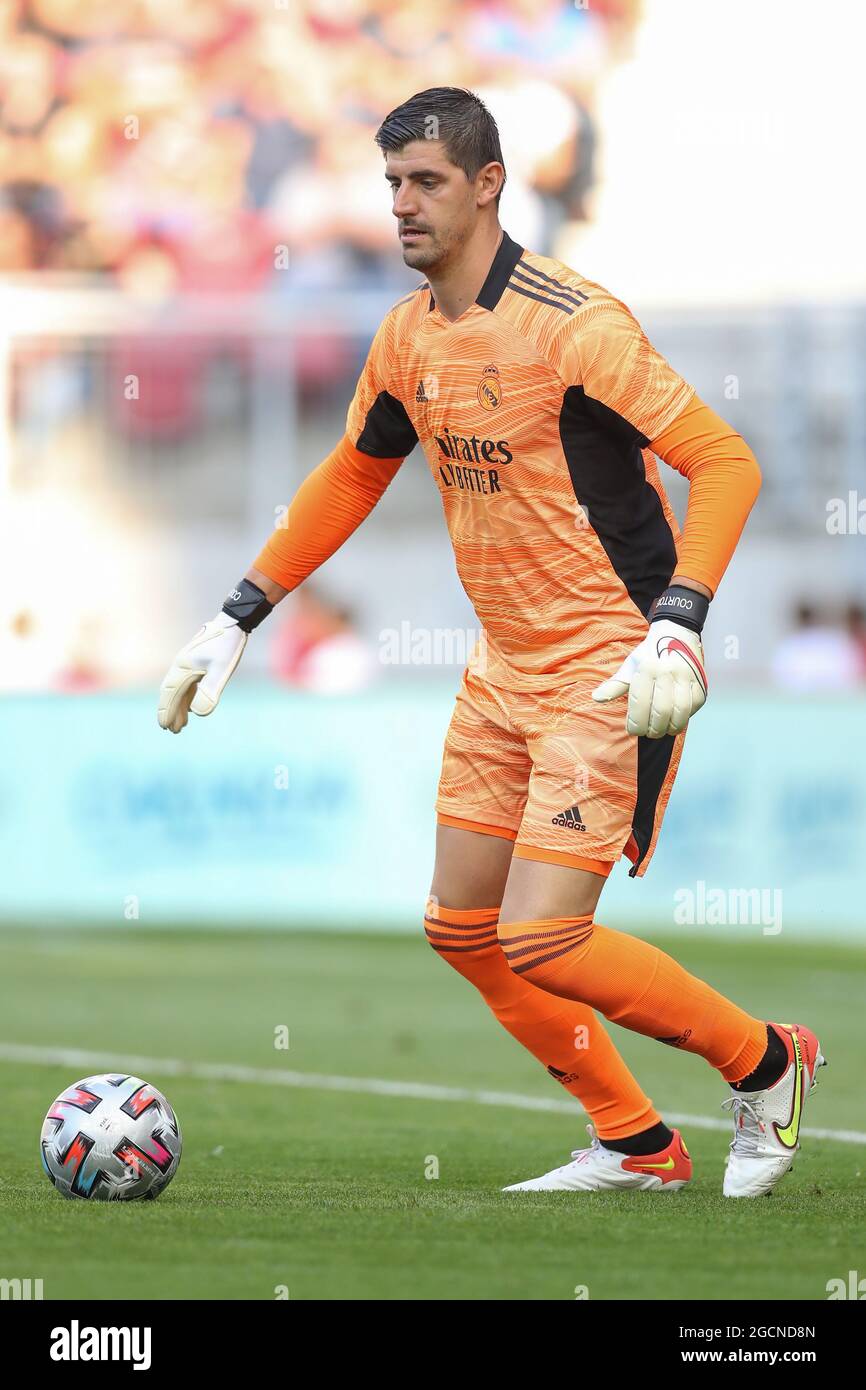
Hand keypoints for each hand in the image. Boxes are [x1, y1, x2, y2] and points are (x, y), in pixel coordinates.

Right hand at [157, 613, 246, 732]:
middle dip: (170, 712)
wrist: (233, 622)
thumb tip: (197, 713)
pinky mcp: (196, 664)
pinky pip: (187, 685)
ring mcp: (188, 665)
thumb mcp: (221, 669)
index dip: (166, 711)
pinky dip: (186, 698)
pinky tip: (190, 707)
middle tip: (171, 730)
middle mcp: (181, 666)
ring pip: (179, 690)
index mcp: (183, 668)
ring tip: (180, 725)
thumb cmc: (227, 644)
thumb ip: (209, 690)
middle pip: (171, 693)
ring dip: (178, 707)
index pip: (170, 694)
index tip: (164, 726)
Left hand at [592, 618, 707, 737]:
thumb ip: (615, 685)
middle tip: (649, 733)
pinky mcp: (700, 683)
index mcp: (647, 667)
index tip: (633, 730)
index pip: (640, 704)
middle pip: (661, 711)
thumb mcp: (630, 666)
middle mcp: (668, 671)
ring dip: (670, 728)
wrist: (677, 634)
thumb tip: (596, 698)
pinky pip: (694, 707)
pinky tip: (675, 721)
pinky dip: (684, 718)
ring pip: (680, 712)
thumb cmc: (650, 655)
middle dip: (653, 729)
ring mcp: (687, 677)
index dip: (636, 723)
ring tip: (662, 730)